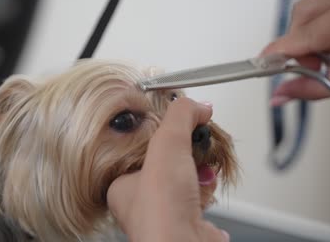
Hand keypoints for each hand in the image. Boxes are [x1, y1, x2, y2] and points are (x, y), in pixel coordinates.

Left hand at [107, 98, 229, 241]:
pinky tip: (205, 189)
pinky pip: (201, 196)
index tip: (174, 128)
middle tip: (191, 149)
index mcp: (122, 185)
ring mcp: (166, 214)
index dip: (160, 137)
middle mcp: (140, 203)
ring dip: (199, 171)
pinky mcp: (189, 223)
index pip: (140, 150)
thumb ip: (179, 116)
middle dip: (186, 155)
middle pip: (167, 163)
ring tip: (198, 171)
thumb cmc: (161, 209)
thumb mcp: (166, 144)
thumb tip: (196, 105)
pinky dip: (207, 188)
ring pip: (186, 179)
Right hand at [262, 0, 329, 105]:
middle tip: (309, 71)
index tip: (263, 69)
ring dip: (312, 36)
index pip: (304, 32)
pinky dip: (327, 26)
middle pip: (303, 14)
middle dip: (298, 46)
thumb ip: (319, 88)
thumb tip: (283, 95)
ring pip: (315, 7)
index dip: (279, 54)